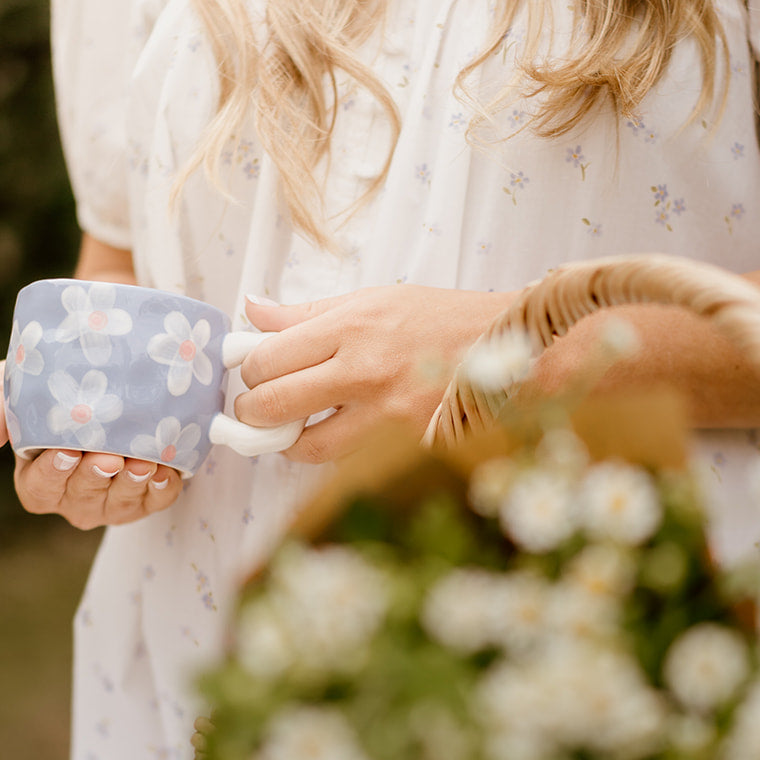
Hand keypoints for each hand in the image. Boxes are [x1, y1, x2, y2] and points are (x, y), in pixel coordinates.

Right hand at [0, 359, 182, 528]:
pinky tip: (167, 469)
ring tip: (143, 460)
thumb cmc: (46, 389)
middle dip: (97, 476)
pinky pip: (156, 501)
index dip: (53, 473)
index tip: (66, 450)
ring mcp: (110, 503)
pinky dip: (163, 488)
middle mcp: (73, 499)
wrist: (100, 383)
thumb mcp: (7, 386)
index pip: (40, 488)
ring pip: (121, 503)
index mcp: (36, 480)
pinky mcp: (146, 500)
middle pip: (83, 496)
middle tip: (109, 455)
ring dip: (133, 483)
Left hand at [234, 286, 515, 463]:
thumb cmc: (440, 318)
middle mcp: (364, 370)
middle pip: (274, 405)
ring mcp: (388, 413)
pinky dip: (335, 453)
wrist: (510, 344)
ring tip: (290, 431)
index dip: (249, 372)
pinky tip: (338, 436)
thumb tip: (253, 311)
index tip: (254, 373)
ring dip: (288, 444)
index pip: (268, 359)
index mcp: (351, 327)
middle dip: (253, 412)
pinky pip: (352, 459)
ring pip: (308, 447)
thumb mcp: (374, 300)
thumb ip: (308, 314)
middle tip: (256, 410)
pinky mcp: (408, 443)